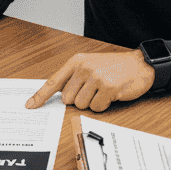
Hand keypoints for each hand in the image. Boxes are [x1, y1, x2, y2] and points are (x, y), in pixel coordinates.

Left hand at [24, 50, 153, 111]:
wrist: (140, 65)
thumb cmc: (115, 68)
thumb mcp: (91, 65)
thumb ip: (74, 78)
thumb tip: (59, 95)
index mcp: (77, 61)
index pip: (54, 81)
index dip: (40, 96)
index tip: (30, 105)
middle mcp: (84, 67)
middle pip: (68, 99)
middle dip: (80, 100)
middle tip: (93, 90)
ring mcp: (96, 77)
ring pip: (81, 105)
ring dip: (92, 103)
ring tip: (103, 90)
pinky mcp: (108, 87)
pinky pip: (97, 107)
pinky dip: (104, 105)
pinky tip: (111, 94)